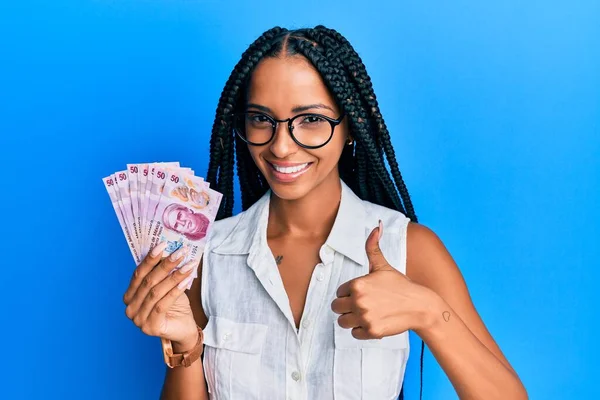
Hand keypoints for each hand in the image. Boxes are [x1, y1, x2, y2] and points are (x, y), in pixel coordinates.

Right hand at [123, 242, 198, 349]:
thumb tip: (167, 248)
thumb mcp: (166, 286)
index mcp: (130, 296)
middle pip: (148, 281)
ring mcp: (138, 319)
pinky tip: (186, 281)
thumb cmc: (174, 306)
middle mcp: (130, 308)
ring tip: (189, 265)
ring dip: (174, 276)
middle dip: (166, 264)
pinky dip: (175, 290)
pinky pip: (162, 304)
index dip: (150, 258)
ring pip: (156, 292)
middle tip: (181, 252)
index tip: (163, 244)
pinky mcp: (150, 327)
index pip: (138, 274)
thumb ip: (161, 273)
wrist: (183, 330)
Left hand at [331, 221, 435, 339]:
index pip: (339, 292)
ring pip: (343, 322)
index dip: (350, 293)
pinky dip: (362, 330)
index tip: (364, 293)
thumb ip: (373, 247)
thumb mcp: (383, 265)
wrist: (419, 306)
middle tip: (363, 305)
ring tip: (367, 314)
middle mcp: (359, 301)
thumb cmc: (400, 285)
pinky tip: (374, 322)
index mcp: (357, 284)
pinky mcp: (372, 331)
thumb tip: (377, 225)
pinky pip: (355, 334)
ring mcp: (365, 317)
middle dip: (347, 307)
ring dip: (352, 320)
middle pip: (336, 308)